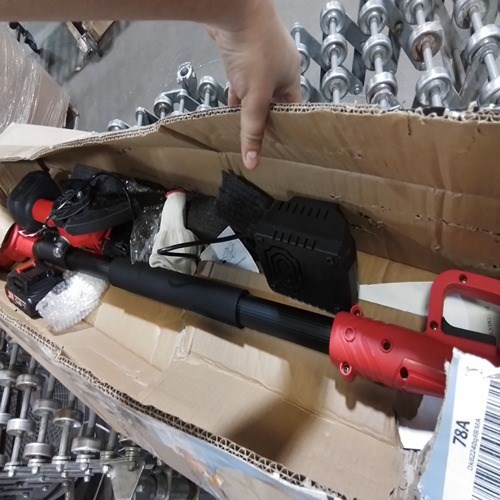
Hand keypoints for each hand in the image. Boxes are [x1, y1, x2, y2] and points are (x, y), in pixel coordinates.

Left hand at [207, 0, 300, 168]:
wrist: (233, 9)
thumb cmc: (254, 52)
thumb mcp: (255, 97)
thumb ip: (252, 130)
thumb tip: (253, 163)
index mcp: (292, 76)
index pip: (292, 108)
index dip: (284, 126)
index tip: (276, 146)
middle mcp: (279, 67)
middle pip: (273, 101)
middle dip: (264, 119)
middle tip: (257, 142)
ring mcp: (260, 58)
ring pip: (255, 91)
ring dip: (248, 107)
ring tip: (242, 130)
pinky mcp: (242, 53)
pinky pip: (242, 80)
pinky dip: (236, 94)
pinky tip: (229, 109)